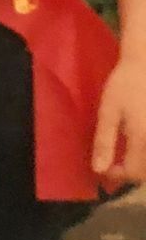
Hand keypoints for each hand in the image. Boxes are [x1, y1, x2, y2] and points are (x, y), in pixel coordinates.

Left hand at [92, 54, 145, 189]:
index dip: (117, 174)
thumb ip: (104, 141)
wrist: (145, 65)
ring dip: (141, 166)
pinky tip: (138, 145)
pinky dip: (145, 154)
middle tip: (117, 163)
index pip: (133, 173)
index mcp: (142, 138)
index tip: (106, 166)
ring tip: (129, 156)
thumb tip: (99, 170)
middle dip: (132, 173)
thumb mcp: (108, 111)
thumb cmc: (124, 85)